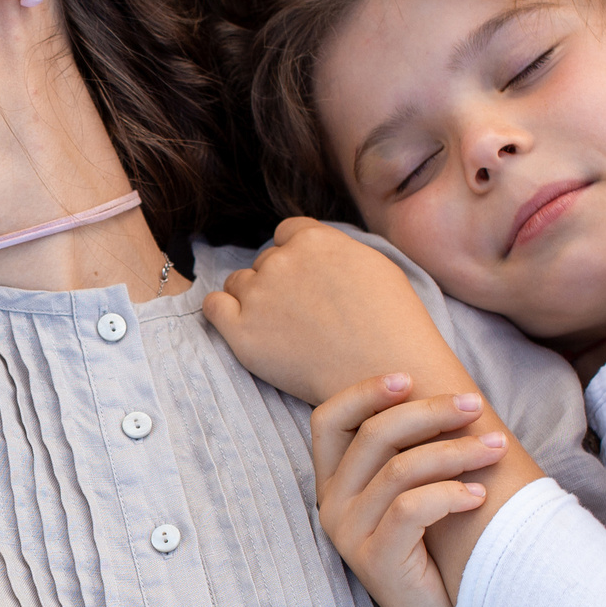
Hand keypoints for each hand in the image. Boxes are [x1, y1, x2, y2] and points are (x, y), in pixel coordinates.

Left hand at [207, 218, 446, 405]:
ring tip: (281, 326)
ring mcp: (258, 296)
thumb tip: (314, 247)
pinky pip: (213, 308)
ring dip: (253, 298)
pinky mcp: (242, 333)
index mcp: (313, 239)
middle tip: (304, 312)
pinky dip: (222, 312)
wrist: (384, 373)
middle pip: (266, 261)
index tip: (307, 278)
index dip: (297, 256)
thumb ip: (335, 249)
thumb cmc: (392, 324)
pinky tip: (241, 324)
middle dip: (280, 281)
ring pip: (239, 283)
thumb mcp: (375, 264)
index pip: (287, 233)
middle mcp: (281, 261)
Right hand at [308, 375, 503, 606]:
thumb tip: (450, 394)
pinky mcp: (375, 559)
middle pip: (373, 435)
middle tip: (474, 405)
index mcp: (334, 482)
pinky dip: (451, 493)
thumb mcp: (416, 490)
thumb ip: (412, 449)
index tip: (410, 378)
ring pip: (399, 468)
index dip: (364, 392)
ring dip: (455, 451)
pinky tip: (479, 495)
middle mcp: (331, 505)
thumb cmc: (438, 546)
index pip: (328, 420)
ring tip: (495, 449)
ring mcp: (349, 534)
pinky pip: (412, 508)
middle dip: (429, 411)